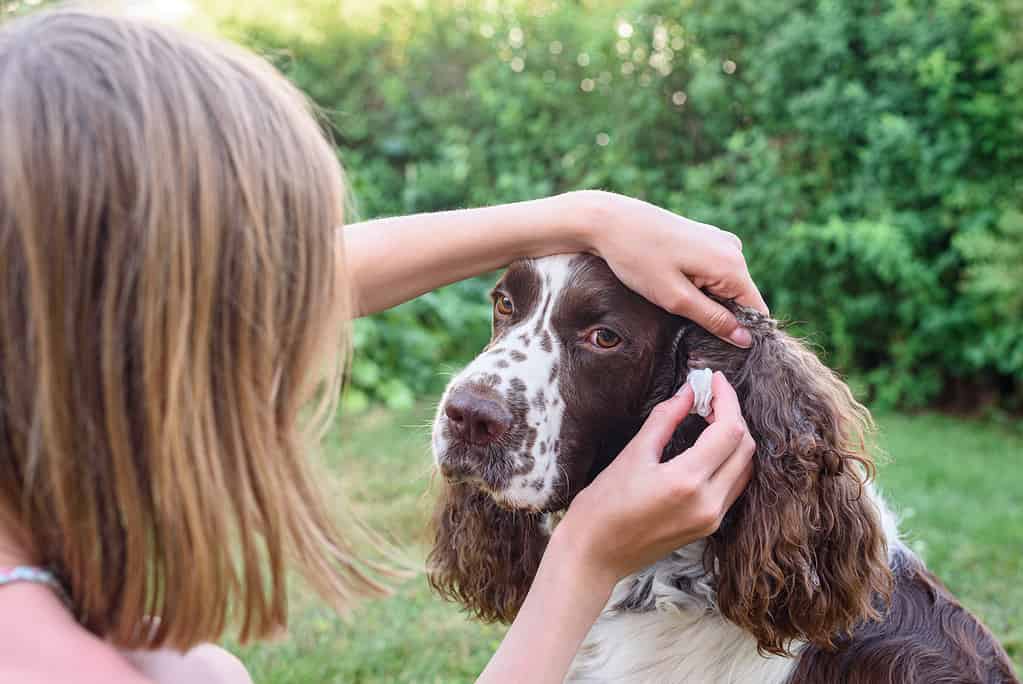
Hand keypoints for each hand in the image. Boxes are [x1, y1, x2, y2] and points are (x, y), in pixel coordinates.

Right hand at [554, 372, 754, 583]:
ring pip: (744, 468)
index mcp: (687, 482)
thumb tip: (688, 392)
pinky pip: (734, 487)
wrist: (594, 555)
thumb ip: (665, 419)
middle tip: (711, 395)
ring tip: (711, 417)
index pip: (728, 430)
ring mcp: (711, 519)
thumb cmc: (603, 506)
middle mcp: (708, 503)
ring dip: (735, 439)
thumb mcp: (632, 455)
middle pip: (744, 448)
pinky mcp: (708, 527)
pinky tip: (710, 446)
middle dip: (732, 415)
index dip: (726, 399)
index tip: (714, 380)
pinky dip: (730, 461)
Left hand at [572, 190, 767, 346]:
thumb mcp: (675, 298)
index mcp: (732, 264)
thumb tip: (745, 339)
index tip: (714, 345)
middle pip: (740, 299)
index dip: (741, 333)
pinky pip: (713, 272)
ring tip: (673, 298)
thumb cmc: (639, 258)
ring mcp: (720, 241)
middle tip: (682, 319)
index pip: (756, 311)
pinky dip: (698, 285)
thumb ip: (713, 319)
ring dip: (705, 301)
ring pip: (725, 287)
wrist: (610, 221)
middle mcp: (734, 250)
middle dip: (718, 316)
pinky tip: (673, 283)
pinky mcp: (706, 239)